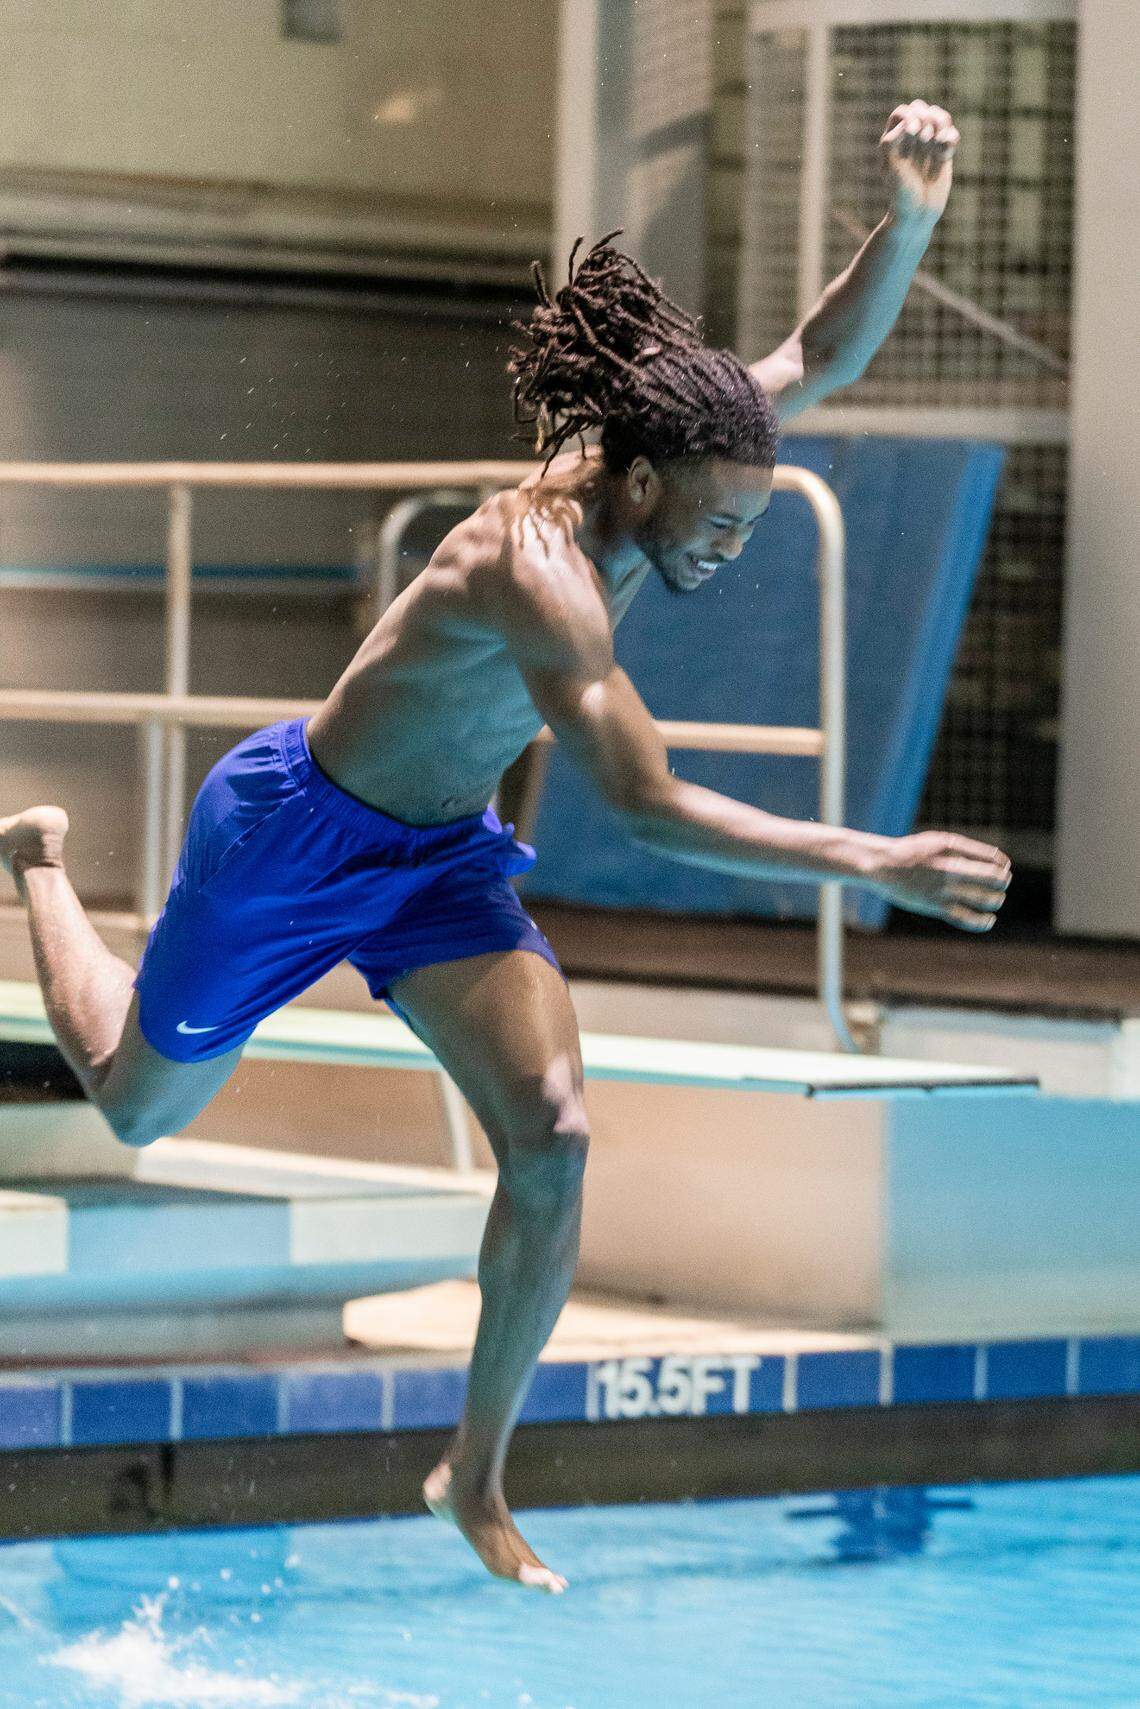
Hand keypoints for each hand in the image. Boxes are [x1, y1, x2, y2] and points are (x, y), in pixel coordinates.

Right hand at [869, 830, 1010, 931]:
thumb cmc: (914, 851)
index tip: (1003, 869)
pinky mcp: (935, 906)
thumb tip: (997, 860)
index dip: (1002, 866)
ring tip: (997, 899)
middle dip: (1002, 881)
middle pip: (991, 878)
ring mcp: (943, 889)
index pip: (991, 859)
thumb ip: (966, 850)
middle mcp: (950, 868)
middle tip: (1003, 883)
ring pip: (982, 898)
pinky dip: (981, 922)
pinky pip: (964, 918)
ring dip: (995, 899)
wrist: (883, 865)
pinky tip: (989, 921)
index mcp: (952, 849)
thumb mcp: (940, 841)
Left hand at [880, 100, 959, 222]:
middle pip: (922, 108)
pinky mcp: (944, 152)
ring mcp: (929, 143)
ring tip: (937, 146)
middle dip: (926, 120)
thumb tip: (909, 123)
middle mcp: (910, 138)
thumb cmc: (900, 193)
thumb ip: (892, 142)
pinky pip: (952, 133)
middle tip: (924, 141)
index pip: (902, 112)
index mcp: (893, 139)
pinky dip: (950, 141)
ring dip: (940, 127)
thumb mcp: (890, 168)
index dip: (910, 117)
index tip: (912, 133)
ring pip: (939, 116)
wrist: (918, 213)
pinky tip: (945, 157)